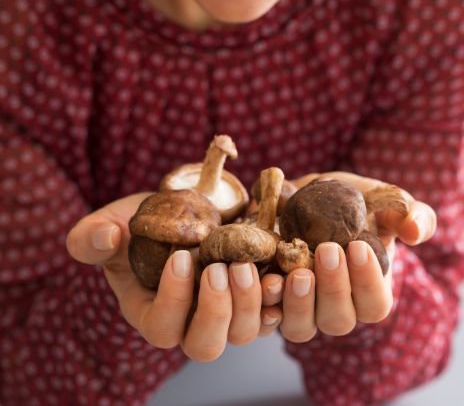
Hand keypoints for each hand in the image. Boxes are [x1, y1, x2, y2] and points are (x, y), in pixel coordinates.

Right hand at [66, 193, 267, 361]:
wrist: (180, 211)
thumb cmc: (141, 223)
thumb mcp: (111, 223)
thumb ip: (91, 236)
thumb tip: (102, 238)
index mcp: (151, 311)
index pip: (161, 328)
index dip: (172, 300)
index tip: (180, 257)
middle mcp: (189, 321)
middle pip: (206, 345)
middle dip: (216, 310)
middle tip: (219, 267)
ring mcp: (224, 311)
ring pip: (243, 333)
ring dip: (250, 301)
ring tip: (247, 263)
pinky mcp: (249, 295)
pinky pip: (271, 313)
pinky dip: (278, 299)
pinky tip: (279, 274)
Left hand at [257, 172, 436, 341]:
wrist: (313, 195)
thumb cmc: (358, 203)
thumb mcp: (387, 201)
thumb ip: (412, 214)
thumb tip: (416, 232)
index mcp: (367, 290)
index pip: (374, 305)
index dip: (368, 282)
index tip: (358, 246)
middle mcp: (334, 305)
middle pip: (337, 320)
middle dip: (333, 288)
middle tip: (327, 249)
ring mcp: (301, 305)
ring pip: (300, 327)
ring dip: (299, 302)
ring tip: (297, 270)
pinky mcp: (272, 297)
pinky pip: (265, 316)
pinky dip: (264, 303)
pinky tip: (266, 278)